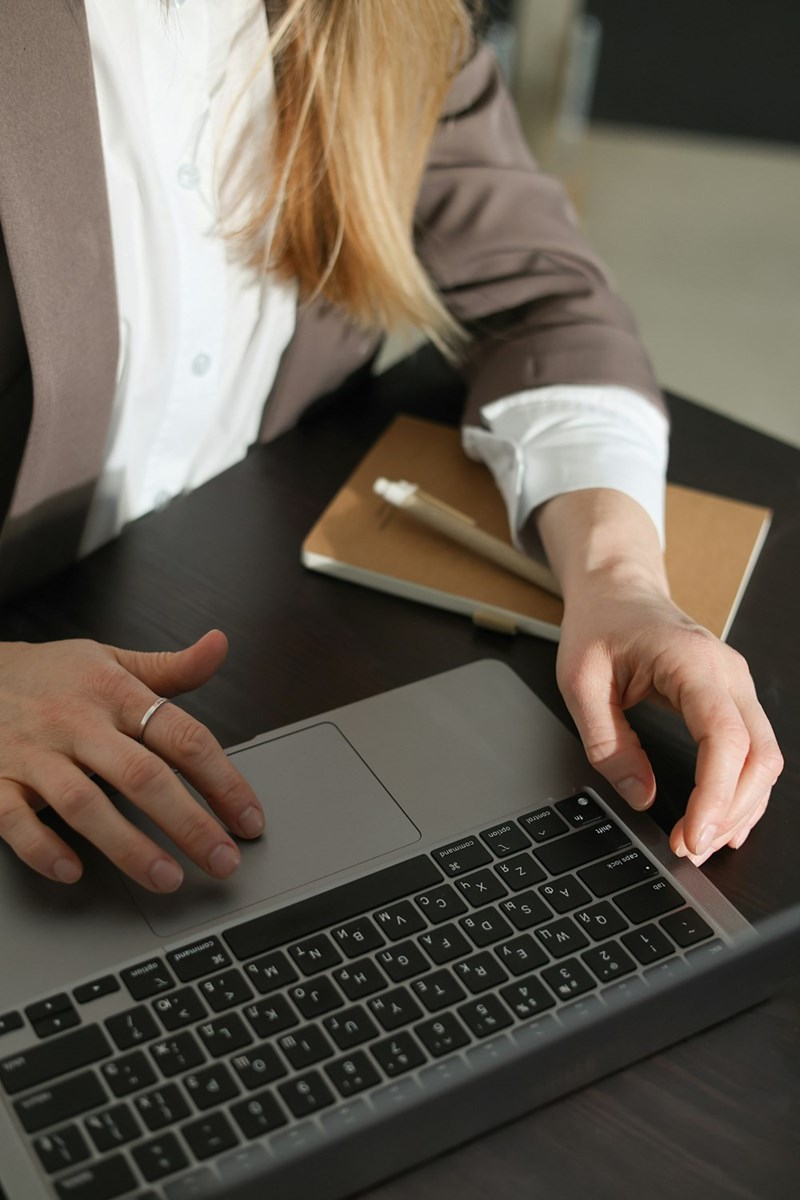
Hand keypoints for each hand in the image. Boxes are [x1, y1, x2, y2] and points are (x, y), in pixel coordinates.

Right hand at [0, 630, 262, 890]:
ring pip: (84, 803)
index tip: (248, 819)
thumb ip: (170, 667)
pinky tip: (73, 871)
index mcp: (114, 692)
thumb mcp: (110, 660)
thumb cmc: (50, 675)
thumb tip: (219, 645)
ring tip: (167, 879)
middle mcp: (77, 722)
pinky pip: (14, 819)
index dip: (222, 780)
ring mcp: (33, 753)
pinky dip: (43, 848)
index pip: (181, 736)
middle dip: (189, 823)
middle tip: (223, 861)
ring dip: (128, 847)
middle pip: (141, 775)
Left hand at [556, 578, 782, 864]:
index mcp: (690, 661)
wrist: (617, 590)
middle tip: (691, 848)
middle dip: (731, 811)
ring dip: (739, 806)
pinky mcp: (732, 698)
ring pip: (765, 757)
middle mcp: (727, 672)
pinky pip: (753, 750)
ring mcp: (736, 685)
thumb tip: (640, 796)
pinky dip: (742, 789)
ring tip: (700, 842)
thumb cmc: (600, 625)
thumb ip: (607, 742)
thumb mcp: (579, 682)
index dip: (716, 794)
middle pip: (759, 754)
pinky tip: (723, 819)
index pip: (725, 737)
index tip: (694, 834)